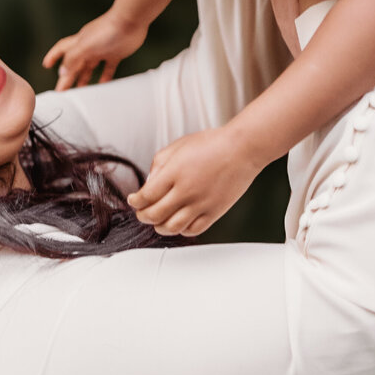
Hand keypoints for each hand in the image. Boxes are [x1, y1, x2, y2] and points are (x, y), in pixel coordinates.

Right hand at [43, 9, 147, 89]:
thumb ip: (72, 58)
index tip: (46, 65)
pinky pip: (108, 68)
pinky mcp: (116, 53)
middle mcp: (89, 46)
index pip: (62, 50)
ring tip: (80, 90)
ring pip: (90, 67)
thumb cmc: (108, 29)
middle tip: (63, 89)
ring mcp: (102, 49)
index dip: (53, 57)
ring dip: (84, 78)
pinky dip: (104, 77)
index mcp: (79, 42)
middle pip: (75, 63)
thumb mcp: (85, 45)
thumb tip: (62, 71)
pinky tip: (102, 84)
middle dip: (68, 76)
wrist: (131, 21)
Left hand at [127, 127, 259, 237]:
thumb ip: (159, 164)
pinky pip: (192, 230)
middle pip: (155, 215)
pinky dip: (181, 230)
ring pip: (172, 228)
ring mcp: (201, 204)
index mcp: (174, 172)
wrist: (242, 149)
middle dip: (143, 216)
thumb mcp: (179, 146)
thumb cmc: (212, 144)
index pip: (146, 196)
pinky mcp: (214, 212)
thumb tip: (149, 183)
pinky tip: (178, 222)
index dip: (135, 201)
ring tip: (157, 221)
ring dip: (159, 227)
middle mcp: (186, 191)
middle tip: (141, 212)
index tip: (133, 200)